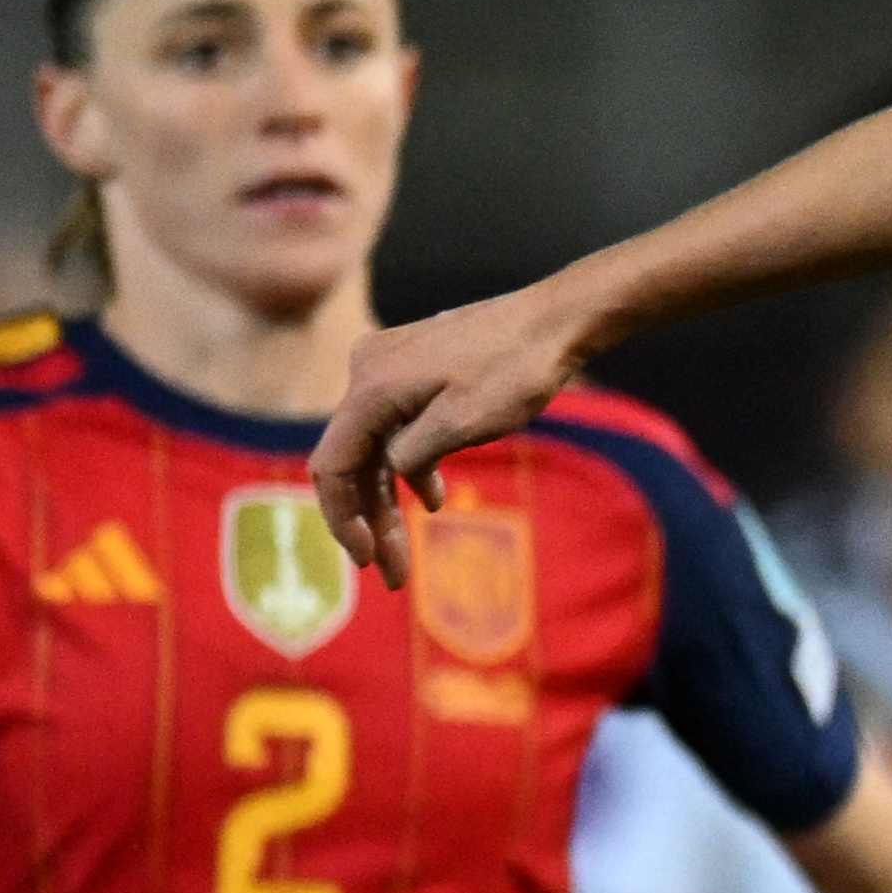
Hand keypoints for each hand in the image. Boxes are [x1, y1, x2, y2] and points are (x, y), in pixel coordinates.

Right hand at [310, 277, 605, 582]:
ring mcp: (388, 367)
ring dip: (389, 499)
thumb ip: (413, 455)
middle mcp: (367, 372)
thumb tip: (390, 473)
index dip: (343, 519)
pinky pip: (396, 426)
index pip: (332, 466)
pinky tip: (431, 499)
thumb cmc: (518, 369)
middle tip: (393, 574)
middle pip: (353, 461)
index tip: (366, 560)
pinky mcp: (413, 369)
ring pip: (376, 446)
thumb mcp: (464, 423)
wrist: (559, 318)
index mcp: (371, 387)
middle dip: (370, 520)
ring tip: (407, 551)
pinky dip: (410, 465)